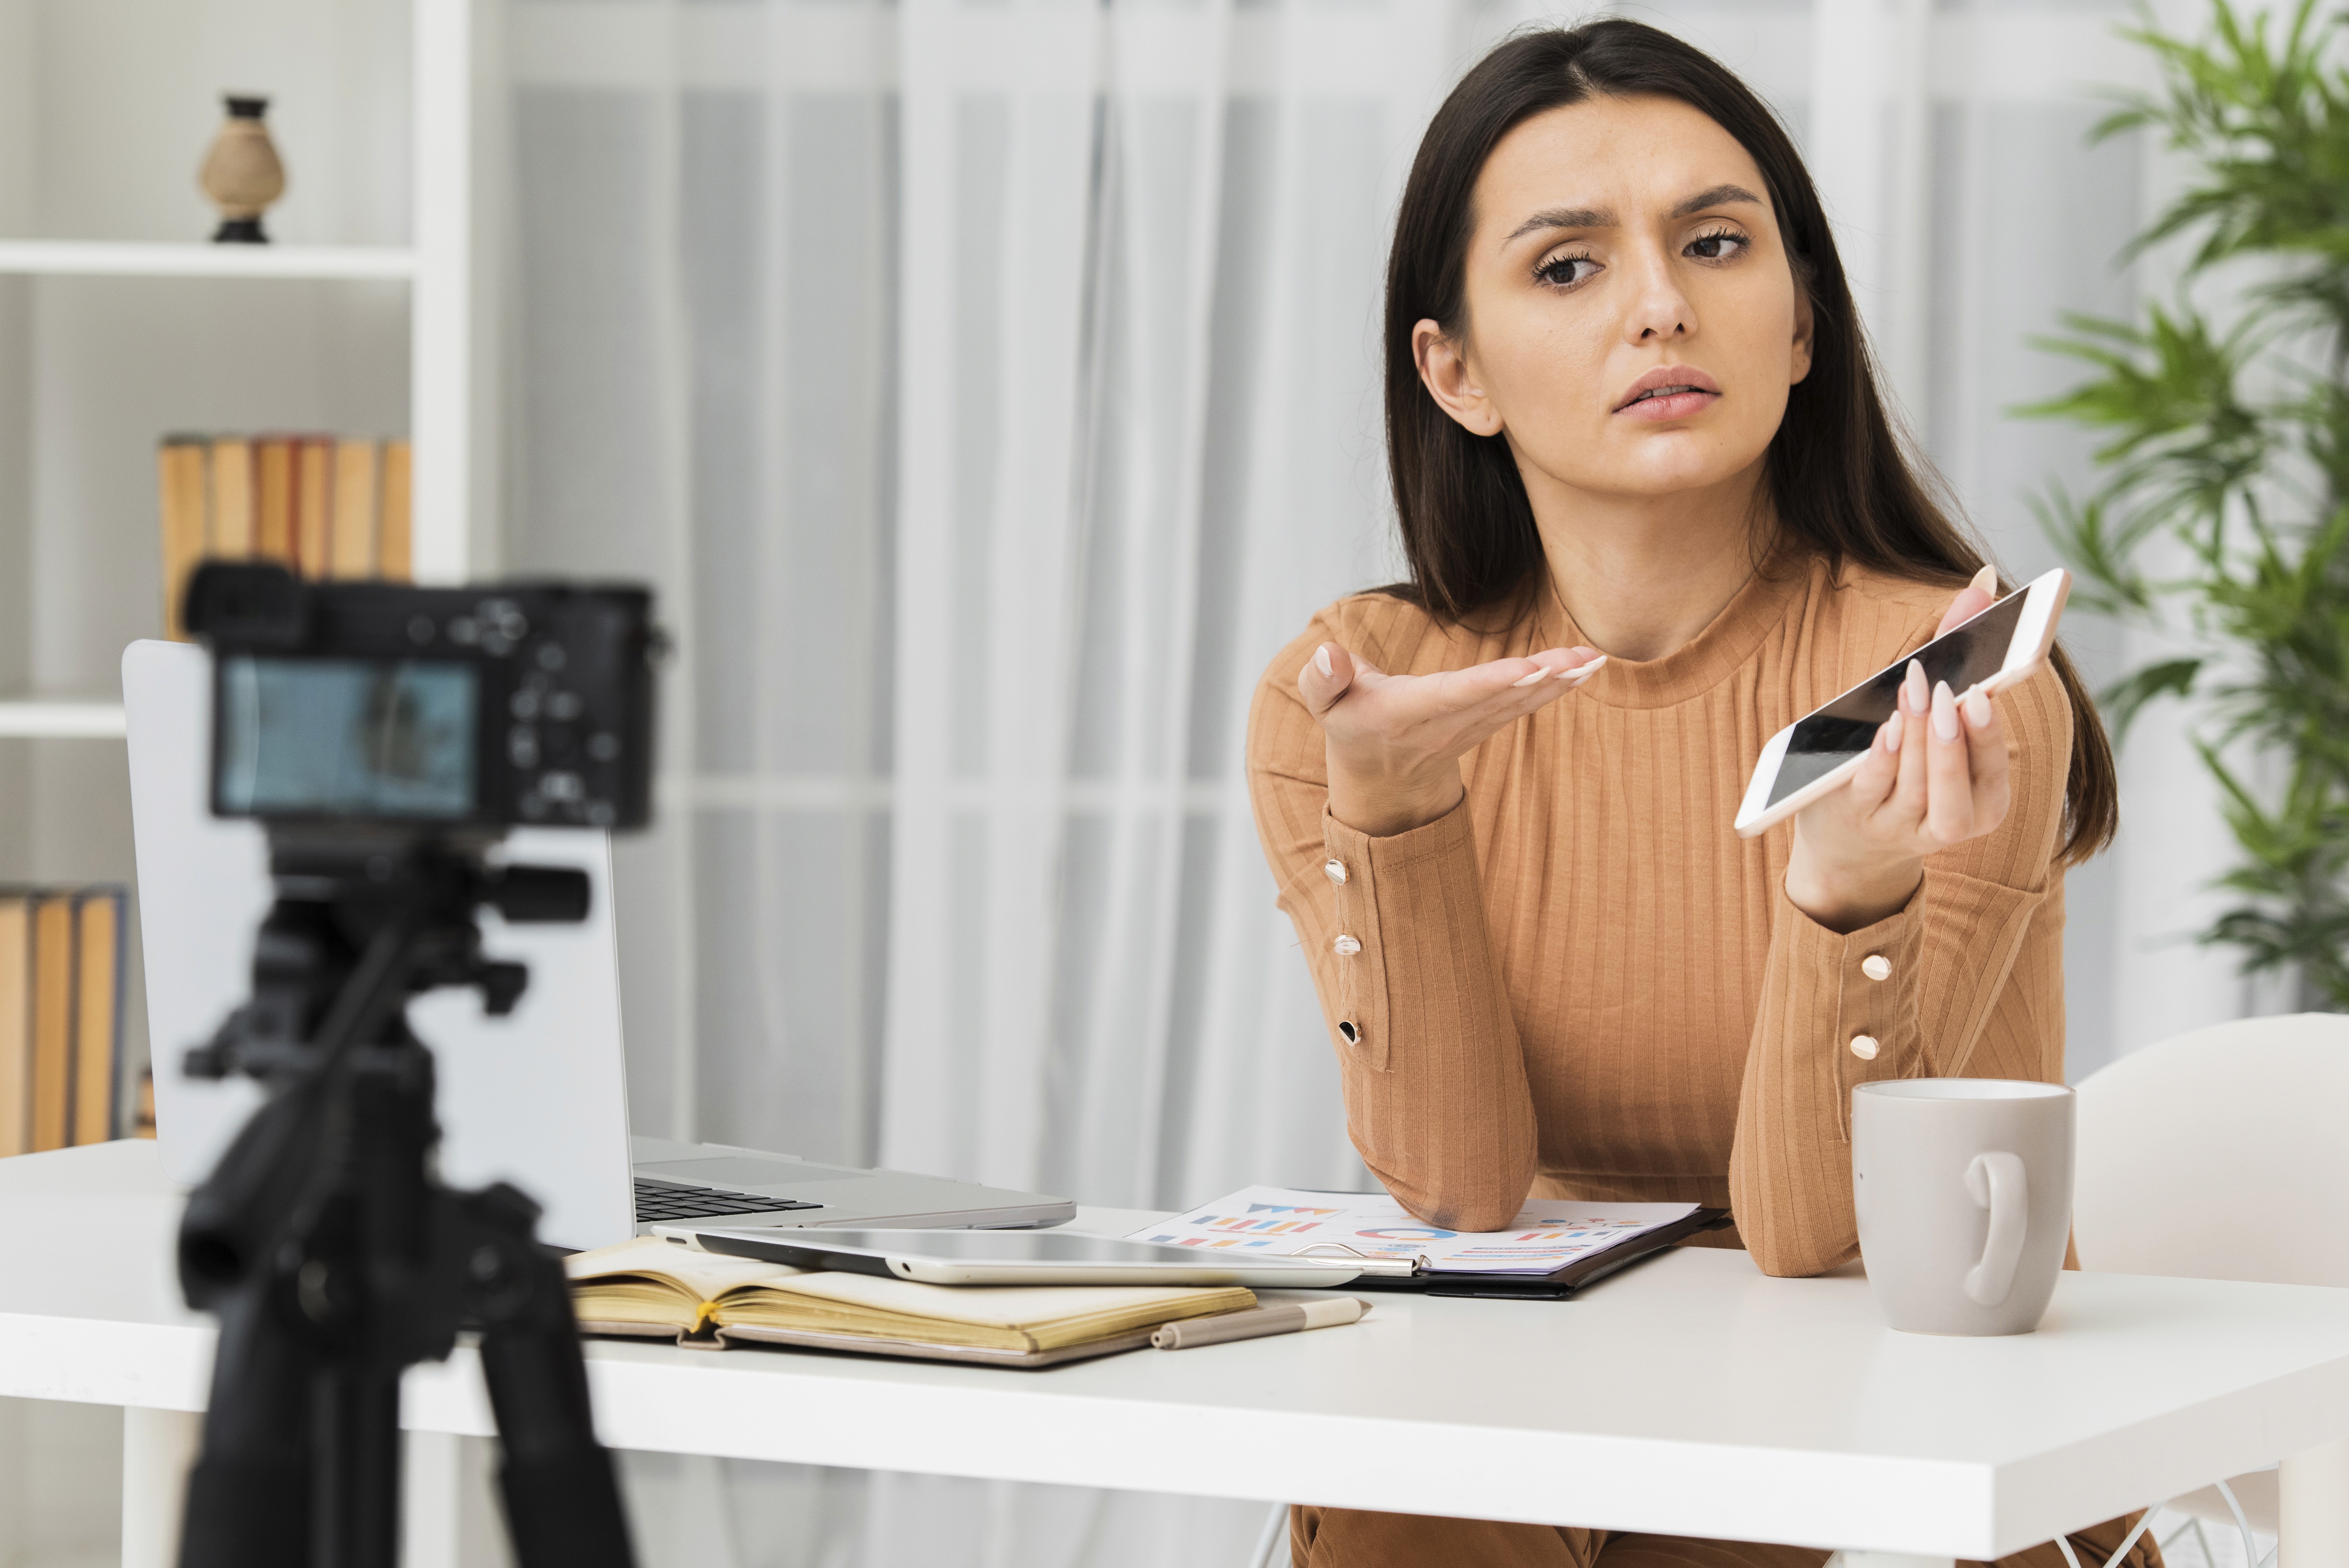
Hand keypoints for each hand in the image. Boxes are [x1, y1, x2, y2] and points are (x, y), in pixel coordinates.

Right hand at [1299, 639, 1605, 835]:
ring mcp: (1469, 728)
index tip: (1529, 668)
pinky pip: (1524, 705)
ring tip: (1594, 659)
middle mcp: (1444, 725)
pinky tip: (1586, 668)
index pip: (1453, 695)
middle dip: (1540, 678)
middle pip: (1497, 698)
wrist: (1379, 776)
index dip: (1491, 682)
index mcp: (1404, 714)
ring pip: (1518, 702)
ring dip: (1559, 681)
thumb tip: (1327, 653)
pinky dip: (1557, 687)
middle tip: (1580, 658)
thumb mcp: (1325, 704)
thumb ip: (1323, 679)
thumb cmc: (1352, 722)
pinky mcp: (1486, 723)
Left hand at [1785, 569, 2010, 932]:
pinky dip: (1881, 760)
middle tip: (1950, 693)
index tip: (1983, 697)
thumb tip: (1983, 582)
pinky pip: (1871, 791)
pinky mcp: (1855, 818)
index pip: (1993, 774)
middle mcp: (1946, 822)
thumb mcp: (1930, 713)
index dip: (1990, 737)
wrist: (1848, 837)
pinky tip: (1885, 729)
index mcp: (1980, 802)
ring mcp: (1898, 825)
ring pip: (1916, 787)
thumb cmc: (1901, 759)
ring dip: (1917, 739)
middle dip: (1954, 739)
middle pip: (1957, 785)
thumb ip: (1955, 648)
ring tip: (1917, 693)